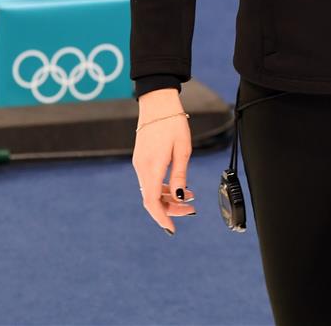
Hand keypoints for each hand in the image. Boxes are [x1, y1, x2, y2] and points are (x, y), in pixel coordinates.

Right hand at [133, 89, 195, 235]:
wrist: (158, 102)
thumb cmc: (173, 123)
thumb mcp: (182, 149)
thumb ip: (179, 176)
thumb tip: (179, 198)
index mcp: (152, 166)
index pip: (151, 201)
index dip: (161, 217)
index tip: (172, 228)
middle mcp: (141, 167)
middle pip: (151, 199)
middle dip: (170, 208)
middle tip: (191, 209)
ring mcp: (139, 163)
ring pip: (150, 190)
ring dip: (168, 198)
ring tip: (190, 197)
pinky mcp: (141, 158)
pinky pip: (150, 180)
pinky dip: (162, 187)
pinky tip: (178, 185)